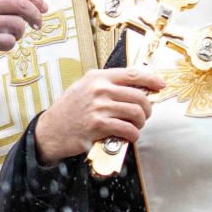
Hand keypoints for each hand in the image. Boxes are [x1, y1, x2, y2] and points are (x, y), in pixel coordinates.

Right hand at [33, 67, 166, 163]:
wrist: (50, 130)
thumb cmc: (69, 110)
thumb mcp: (84, 87)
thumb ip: (106, 84)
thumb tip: (135, 87)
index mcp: (97, 77)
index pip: (132, 74)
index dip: (151, 79)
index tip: (160, 85)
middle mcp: (99, 89)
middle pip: (139, 96)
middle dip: (147, 108)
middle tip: (145, 115)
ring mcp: (99, 108)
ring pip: (136, 113)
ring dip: (141, 122)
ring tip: (136, 126)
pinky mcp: (98, 126)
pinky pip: (127, 129)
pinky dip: (134, 135)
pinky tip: (130, 136)